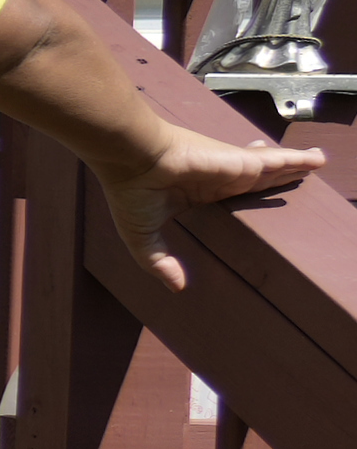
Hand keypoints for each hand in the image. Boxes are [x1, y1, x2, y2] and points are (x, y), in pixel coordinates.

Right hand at [101, 127, 326, 292]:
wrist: (132, 160)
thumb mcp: (141, 236)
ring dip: (295, 166)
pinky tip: (317, 160)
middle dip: (278, 174)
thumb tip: (177, 288)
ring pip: (273, 168)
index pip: (230, 190)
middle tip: (299, 173)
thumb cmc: (131, 192)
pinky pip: (278, 162)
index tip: (259, 184)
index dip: (245, 187)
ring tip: (317, 163)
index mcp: (197, 192)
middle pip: (258, 177)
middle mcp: (218, 177)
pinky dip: (299, 161)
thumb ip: (159, 262)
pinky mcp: (241, 163)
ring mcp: (232, 168)